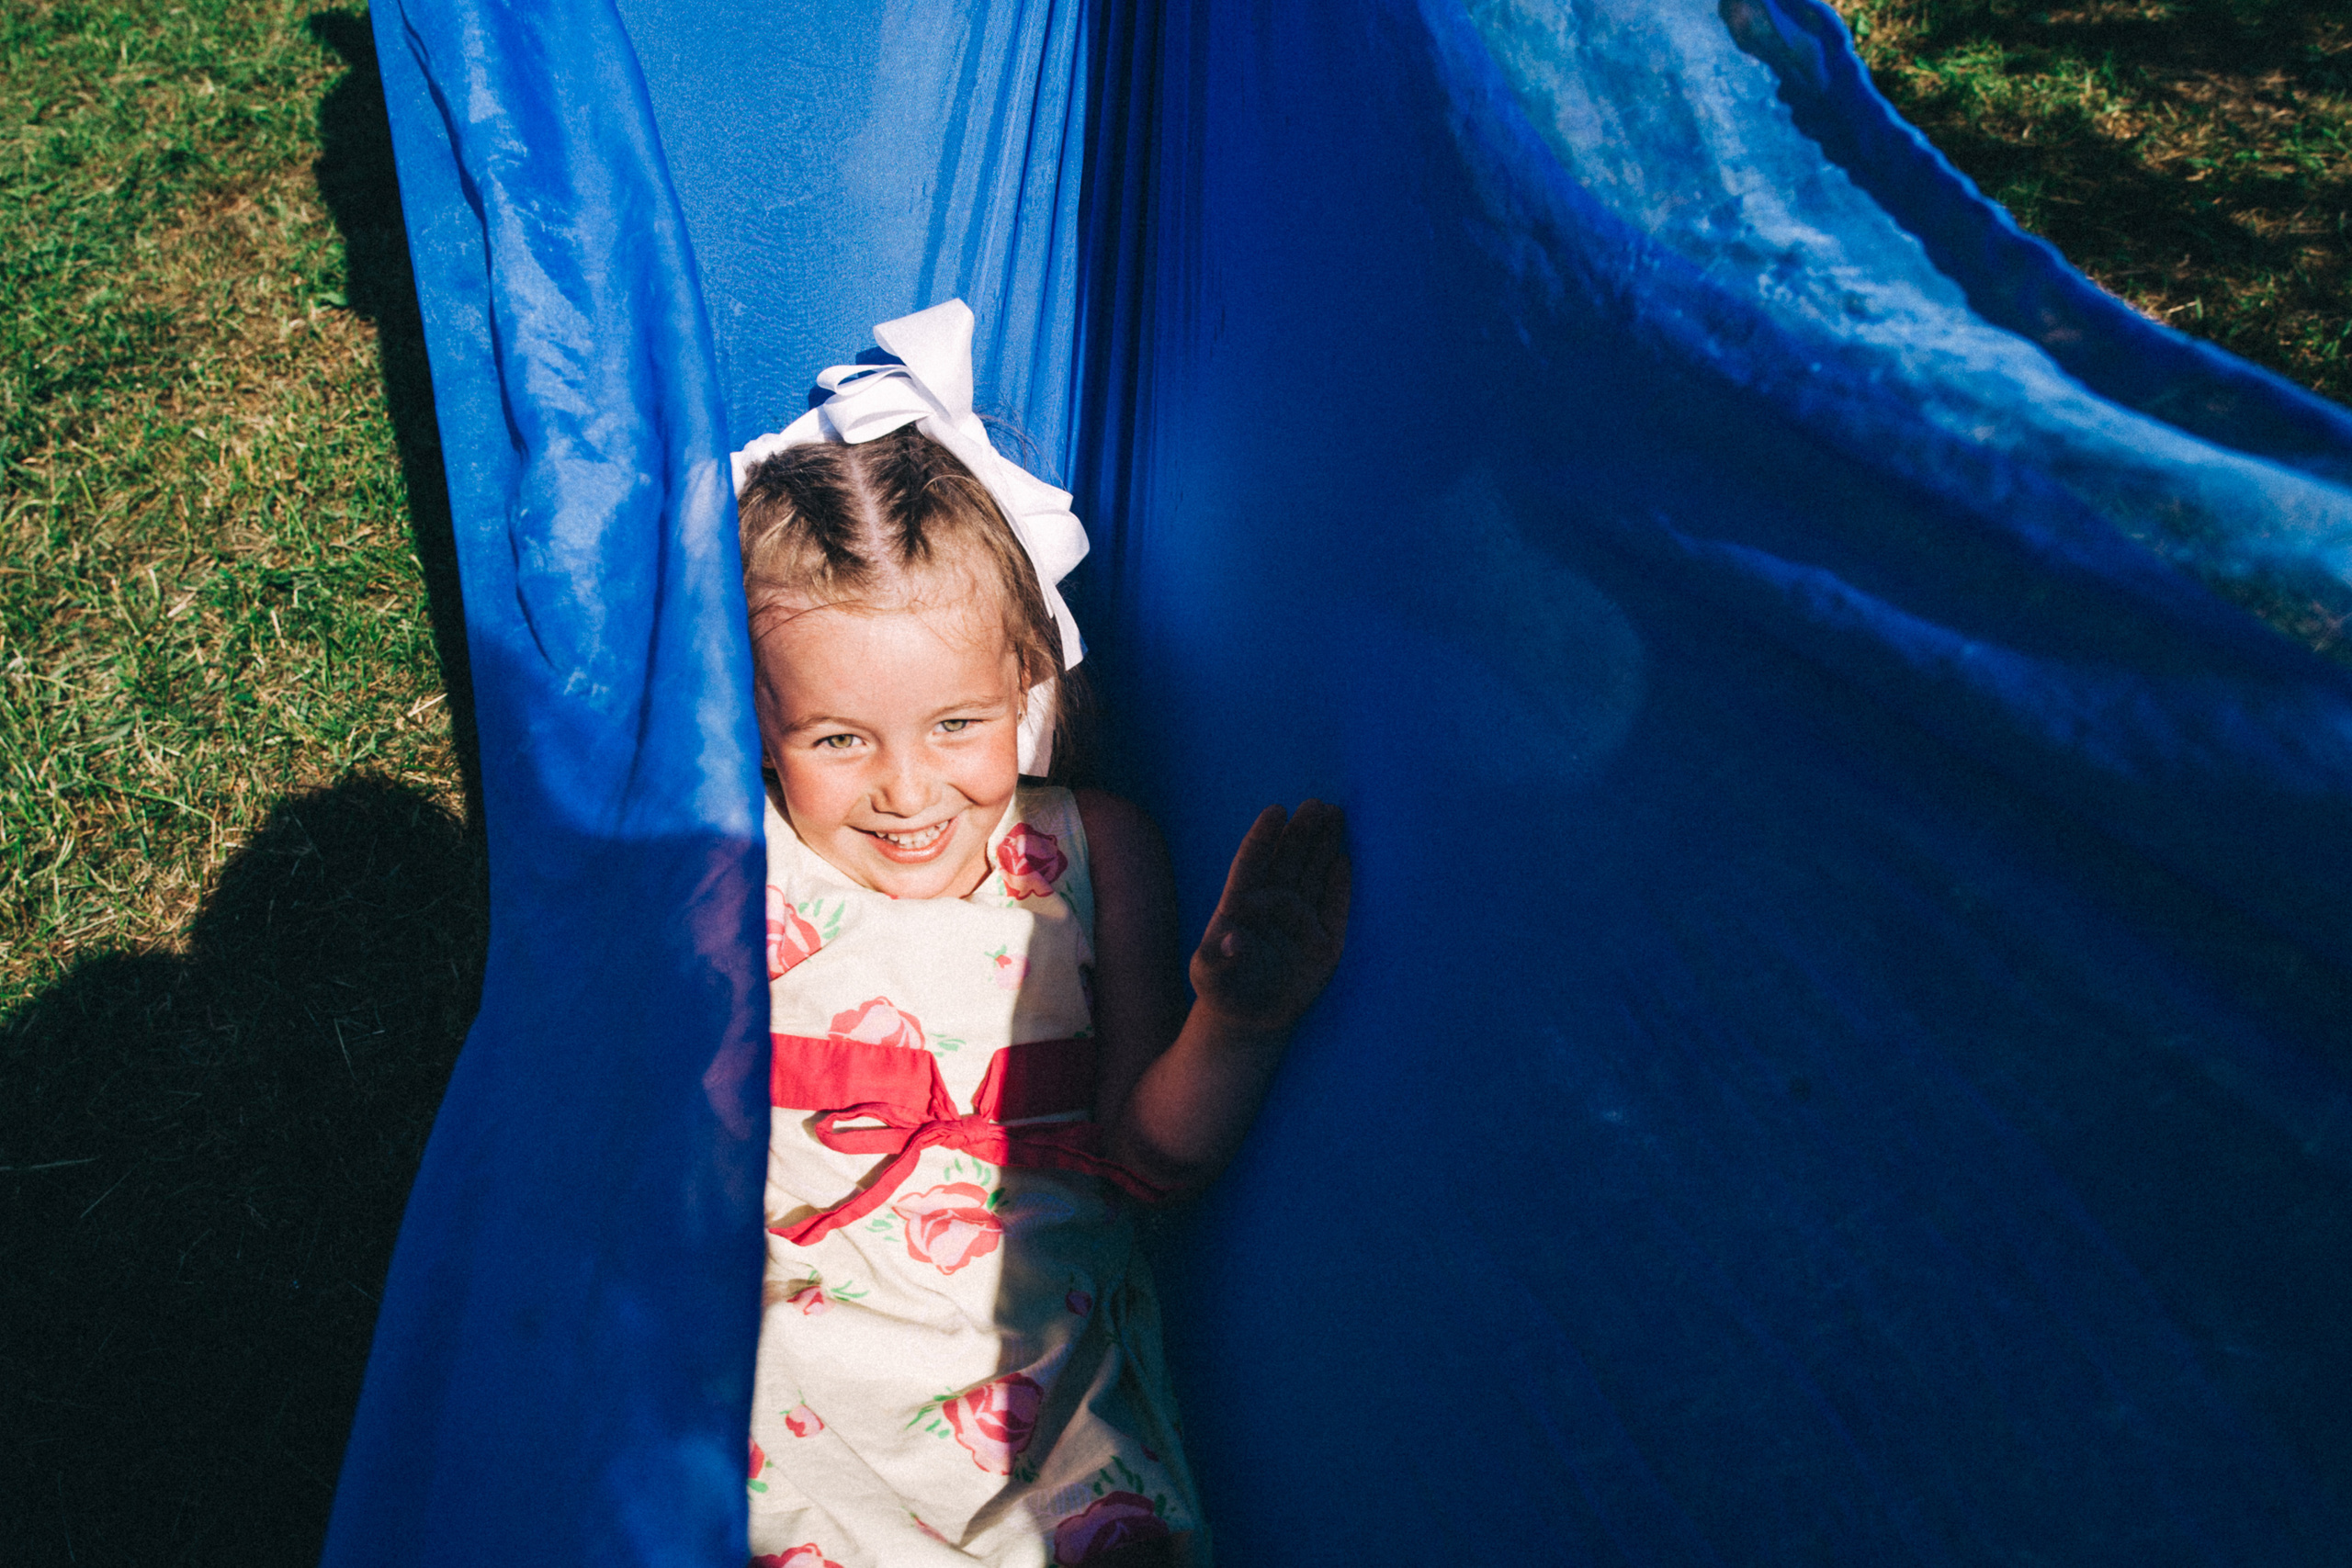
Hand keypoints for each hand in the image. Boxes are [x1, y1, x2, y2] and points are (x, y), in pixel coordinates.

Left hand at [1189, 800, 1349, 1037]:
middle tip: (1316, 805)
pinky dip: (1340, 885)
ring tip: (1335, 815)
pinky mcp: (1324, 941)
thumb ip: (1218, 958)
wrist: (1250, 1019)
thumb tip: (1233, 939)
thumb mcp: (1209, 976)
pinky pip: (1335, 907)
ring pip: (1313, 874)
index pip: (1252, 863)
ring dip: (1324, 846)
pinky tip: (1345, 860)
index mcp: (1241, 904)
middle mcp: (1273, 904)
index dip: (1264, 837)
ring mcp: (1300, 919)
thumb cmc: (1222, 989)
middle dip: (1301, 832)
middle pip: (1288, 860)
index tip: (1276, 811)